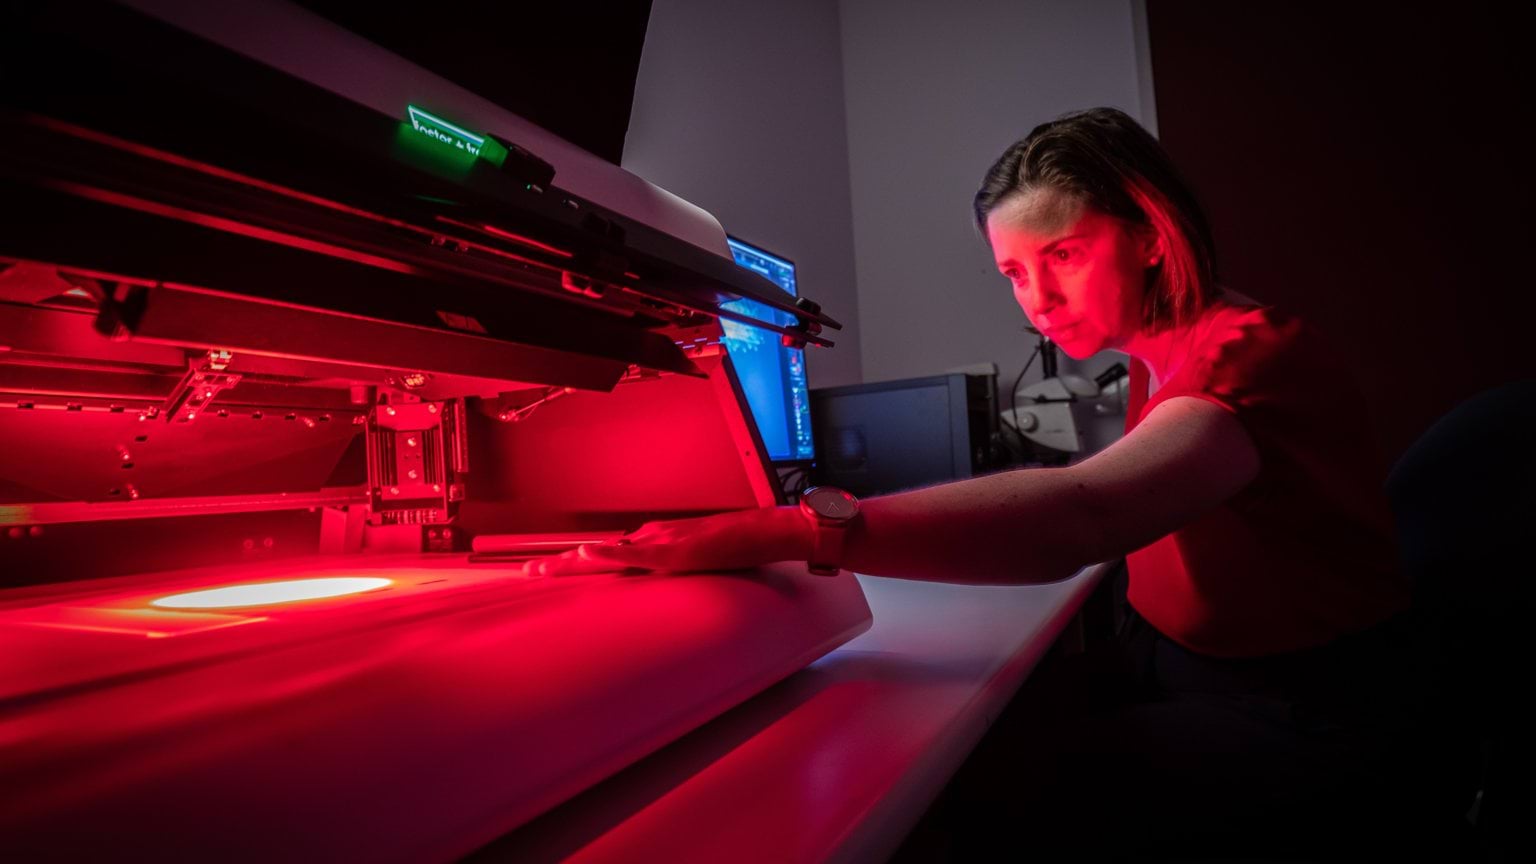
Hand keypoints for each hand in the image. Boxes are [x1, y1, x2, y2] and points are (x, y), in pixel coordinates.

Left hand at [525, 506, 811, 576]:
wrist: (760, 531)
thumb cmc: (734, 547)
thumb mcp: (696, 561)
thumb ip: (674, 567)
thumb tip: (656, 578)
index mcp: (652, 545)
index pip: (607, 556)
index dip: (577, 566)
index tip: (550, 573)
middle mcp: (648, 540)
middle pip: (596, 554)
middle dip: (561, 565)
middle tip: (527, 573)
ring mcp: (658, 544)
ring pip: (606, 554)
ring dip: (572, 561)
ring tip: (540, 569)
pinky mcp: (672, 553)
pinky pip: (636, 555)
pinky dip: (609, 553)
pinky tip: (585, 552)